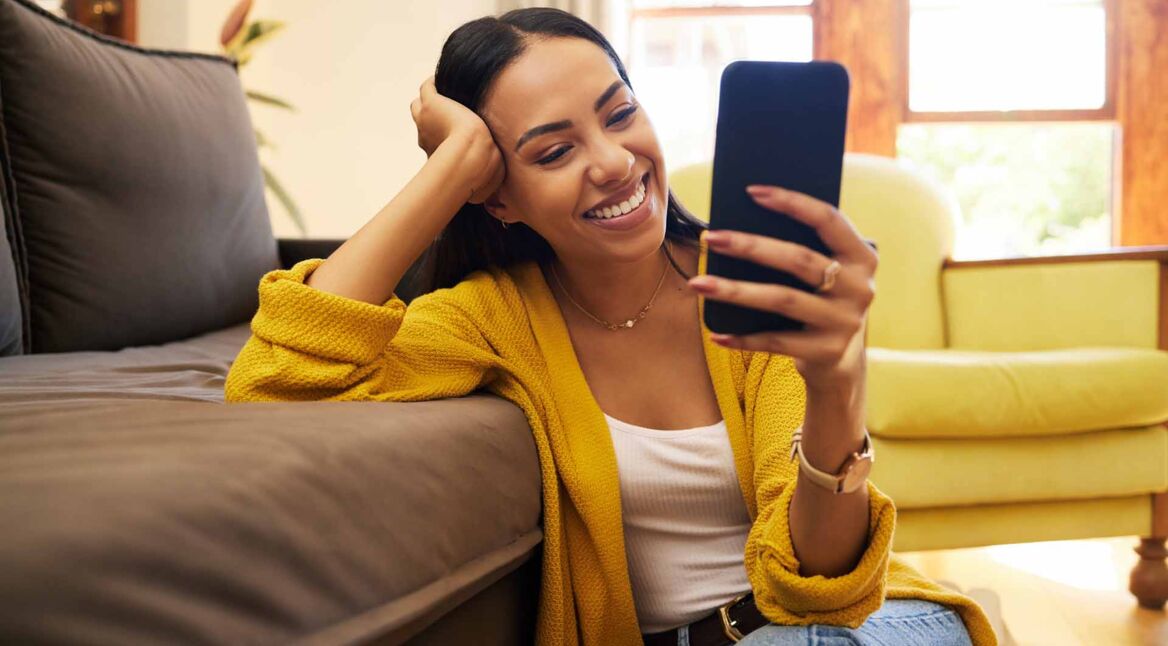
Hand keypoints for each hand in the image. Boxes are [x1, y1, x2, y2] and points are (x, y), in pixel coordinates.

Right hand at [409, 75, 504, 203]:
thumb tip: (480, 201)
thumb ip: (481, 188)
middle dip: (430, 116)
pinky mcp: (431, 102)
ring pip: (420, 103)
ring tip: (442, 93)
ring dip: (430, 99)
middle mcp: (425, 134)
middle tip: (444, 112)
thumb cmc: (479, 171)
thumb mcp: (481, 181)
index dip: (436, 133)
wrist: (472, 155)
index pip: (429, 136)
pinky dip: (433, 82)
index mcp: (435, 149)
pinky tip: (440, 79)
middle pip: (421, 119)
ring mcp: (426, 117)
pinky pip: (428, 87)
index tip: (446, 132)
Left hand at [687, 185, 877, 388]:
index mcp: (862, 256)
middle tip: (711, 237)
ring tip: (698, 283)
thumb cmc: (820, 300)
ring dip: (735, 290)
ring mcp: (845, 321)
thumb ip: (803, 248)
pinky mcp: (826, 351)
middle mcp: (860, 287)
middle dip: (750, 246)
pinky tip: (716, 333)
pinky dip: (743, 338)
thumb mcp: (825, 272)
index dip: (792, 202)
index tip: (752, 191)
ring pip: (782, 299)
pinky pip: (776, 342)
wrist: (840, 360)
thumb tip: (740, 225)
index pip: (828, 219)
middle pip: (798, 259)